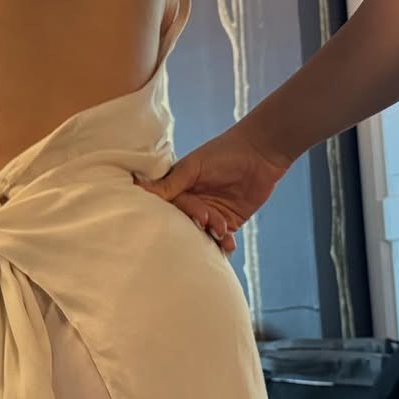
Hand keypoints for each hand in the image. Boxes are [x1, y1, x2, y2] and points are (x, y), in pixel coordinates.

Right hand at [136, 128, 289, 253]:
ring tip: (222, 232)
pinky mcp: (228, 222)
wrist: (261, 154)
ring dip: (212, 238)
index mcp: (178, 188)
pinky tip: (229, 245)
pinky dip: (224, 245)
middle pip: (186, 225)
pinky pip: (221, 239)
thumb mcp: (193, 167)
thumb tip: (137, 186)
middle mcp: (191, 203)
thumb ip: (170, 183)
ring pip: (203, 235)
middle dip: (197, 228)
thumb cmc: (224, 153)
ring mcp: (210, 214)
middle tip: (209, 223)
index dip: (183, 213)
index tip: (199, 215)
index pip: (172, 208)